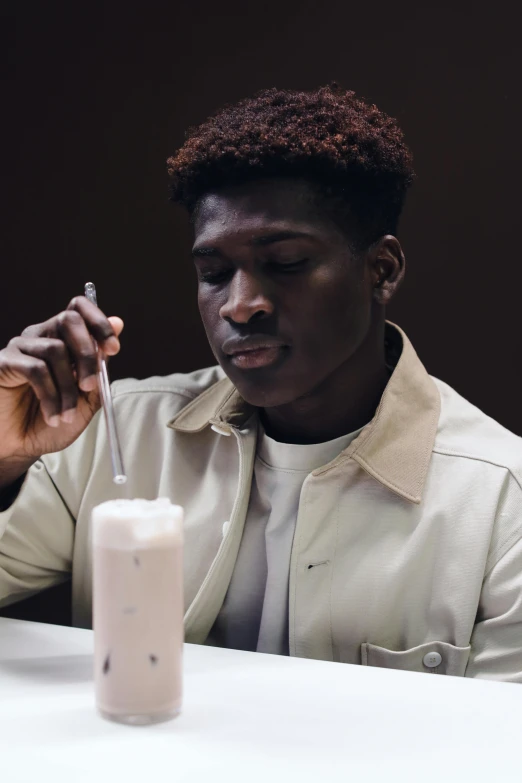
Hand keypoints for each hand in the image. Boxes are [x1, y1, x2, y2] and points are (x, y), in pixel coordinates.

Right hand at [0, 296, 123, 464]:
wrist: (20, 448)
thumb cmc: (51, 423)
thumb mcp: (87, 399)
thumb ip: (101, 365)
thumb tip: (118, 322)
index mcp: (62, 340)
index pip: (79, 309)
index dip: (99, 323)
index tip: (113, 349)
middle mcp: (41, 337)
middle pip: (69, 320)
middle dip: (87, 354)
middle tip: (89, 386)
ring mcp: (21, 348)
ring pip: (55, 349)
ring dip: (68, 388)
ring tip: (66, 414)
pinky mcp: (4, 362)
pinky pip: (35, 369)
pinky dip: (50, 396)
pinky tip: (52, 416)